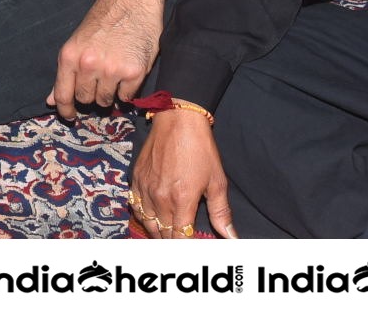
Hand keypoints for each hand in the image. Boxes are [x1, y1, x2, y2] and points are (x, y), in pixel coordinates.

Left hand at [48, 0, 162, 117]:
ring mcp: (112, 69)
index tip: (70, 116)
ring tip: (114, 74)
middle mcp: (89, 65)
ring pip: (106, 101)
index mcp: (69, 56)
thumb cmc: (103, 21)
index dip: (65, 110)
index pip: (62, 95)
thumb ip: (66, 74)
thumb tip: (51, 100)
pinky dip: (127, 91)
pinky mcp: (135, 72)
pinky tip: (127, 75)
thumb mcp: (77, 43)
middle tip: (99, 81)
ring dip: (110, 94)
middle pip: (86, 100)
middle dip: (91, 95)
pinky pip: (127, 97)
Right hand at [129, 107, 236, 237]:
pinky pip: (136, 206)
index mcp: (181, 200)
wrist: (178, 120)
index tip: (194, 248)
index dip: (187, 248)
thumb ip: (221, 213)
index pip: (180, 238)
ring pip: (147, 223)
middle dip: (173, 242)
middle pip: (162, 234)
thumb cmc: (201, 149)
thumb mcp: (217, 181)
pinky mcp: (136, 178)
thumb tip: (232, 237)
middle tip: (184, 242)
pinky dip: (144, 216)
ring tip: (169, 234)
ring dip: (158, 232)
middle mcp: (160, 198)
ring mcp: (145, 188)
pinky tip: (152, 217)